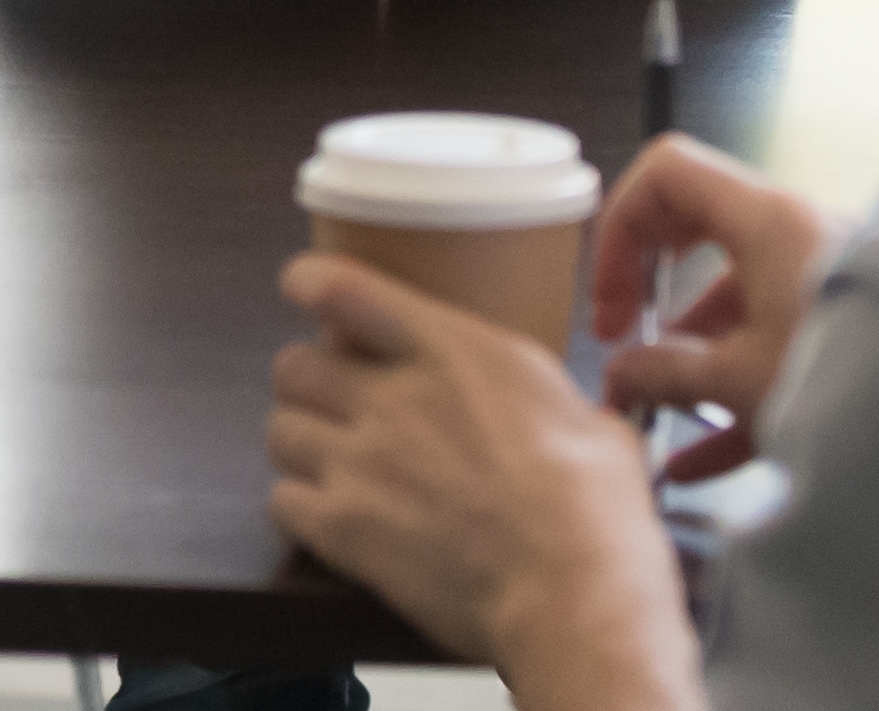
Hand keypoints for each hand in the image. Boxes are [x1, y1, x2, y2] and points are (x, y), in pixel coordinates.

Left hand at [268, 255, 702, 706]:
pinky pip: (282, 500)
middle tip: (334, 403)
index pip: (346, 287)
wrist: (573, 596)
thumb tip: (557, 415)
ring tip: (328, 463)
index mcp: (457, 352)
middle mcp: (394, 397)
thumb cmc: (598, 511)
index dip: (311, 281)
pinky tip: (328, 518)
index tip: (304, 287)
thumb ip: (545, 405)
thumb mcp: (591, 423)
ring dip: (300, 442)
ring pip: (280, 429)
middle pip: (295, 364)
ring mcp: (361, 463)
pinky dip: (298, 507)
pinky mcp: (343, 529)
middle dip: (308, 381)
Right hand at [586, 133, 837, 479]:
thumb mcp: (739, 380)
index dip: (621, 228)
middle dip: (651, 292)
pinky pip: (778, 347)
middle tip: (626, 339)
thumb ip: (664, 373)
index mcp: (765, 219)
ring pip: (739, 303)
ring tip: (660, 415)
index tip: (611, 301)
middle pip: (697, 234)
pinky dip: (735, 390)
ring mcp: (825, 283)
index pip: (666, 174)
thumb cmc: (849, 377)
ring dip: (692, 356)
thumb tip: (620, 375)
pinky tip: (702, 458)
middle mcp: (797, 235)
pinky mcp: (849, 331)